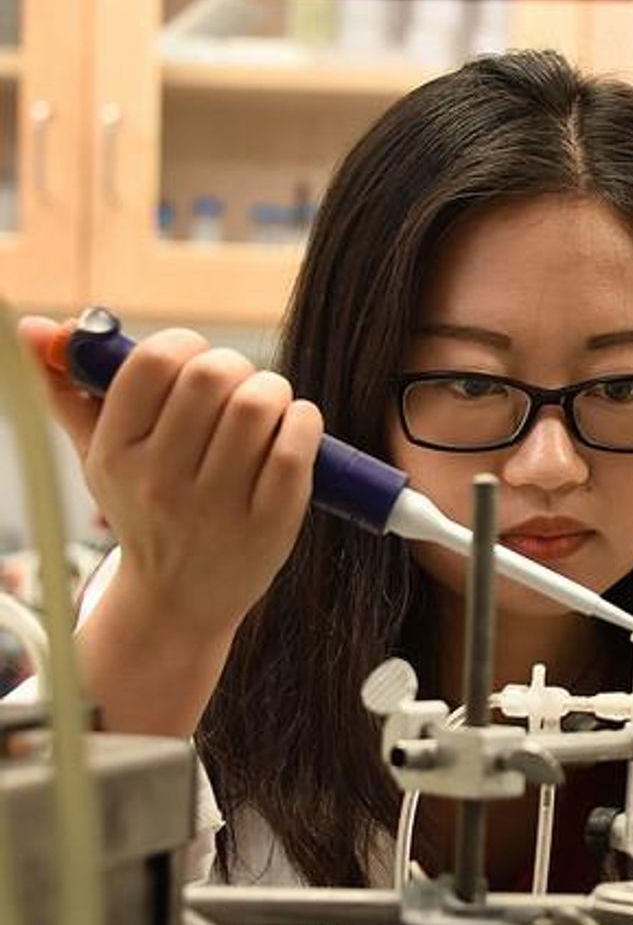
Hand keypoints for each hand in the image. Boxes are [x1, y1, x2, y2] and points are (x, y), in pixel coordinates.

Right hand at [18, 316, 323, 732]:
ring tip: (270, 407)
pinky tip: (296, 425)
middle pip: (211, 376)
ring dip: (274, 390)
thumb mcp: (99, 457)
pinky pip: (295, 449)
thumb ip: (70, 389)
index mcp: (115, 453)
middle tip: (241, 384)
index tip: (197, 359)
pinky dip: (304, 422)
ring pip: (258, 406)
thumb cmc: (145, 509)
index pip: (153, 362)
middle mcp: (161, 481)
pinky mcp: (269, 525)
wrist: (178, 599)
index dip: (186, 345)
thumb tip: (35, 325)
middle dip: (236, 365)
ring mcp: (216, 506)